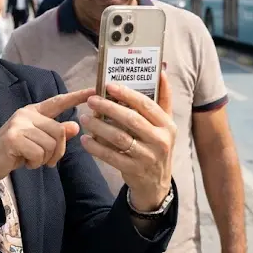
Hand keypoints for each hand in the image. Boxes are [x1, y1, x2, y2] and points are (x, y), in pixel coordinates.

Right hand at [0, 88, 93, 194]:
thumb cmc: (13, 152)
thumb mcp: (37, 142)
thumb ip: (55, 133)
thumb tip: (76, 126)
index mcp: (33, 112)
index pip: (58, 102)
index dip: (76, 96)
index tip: (94, 91)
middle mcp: (26, 114)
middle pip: (59, 131)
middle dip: (57, 151)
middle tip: (46, 160)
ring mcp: (18, 124)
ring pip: (51, 144)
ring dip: (44, 159)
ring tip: (31, 160)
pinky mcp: (13, 138)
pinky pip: (39, 153)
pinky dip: (35, 163)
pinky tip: (24, 162)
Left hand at [78, 71, 174, 209]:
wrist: (156, 182)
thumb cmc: (156, 144)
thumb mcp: (164, 124)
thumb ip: (163, 99)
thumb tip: (161, 70)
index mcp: (167, 125)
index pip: (146, 105)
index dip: (127, 94)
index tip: (108, 85)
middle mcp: (160, 140)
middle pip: (131, 119)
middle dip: (108, 107)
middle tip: (91, 100)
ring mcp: (147, 156)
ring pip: (119, 137)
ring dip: (99, 126)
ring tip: (85, 117)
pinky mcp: (134, 170)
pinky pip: (111, 156)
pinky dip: (96, 148)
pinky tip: (85, 140)